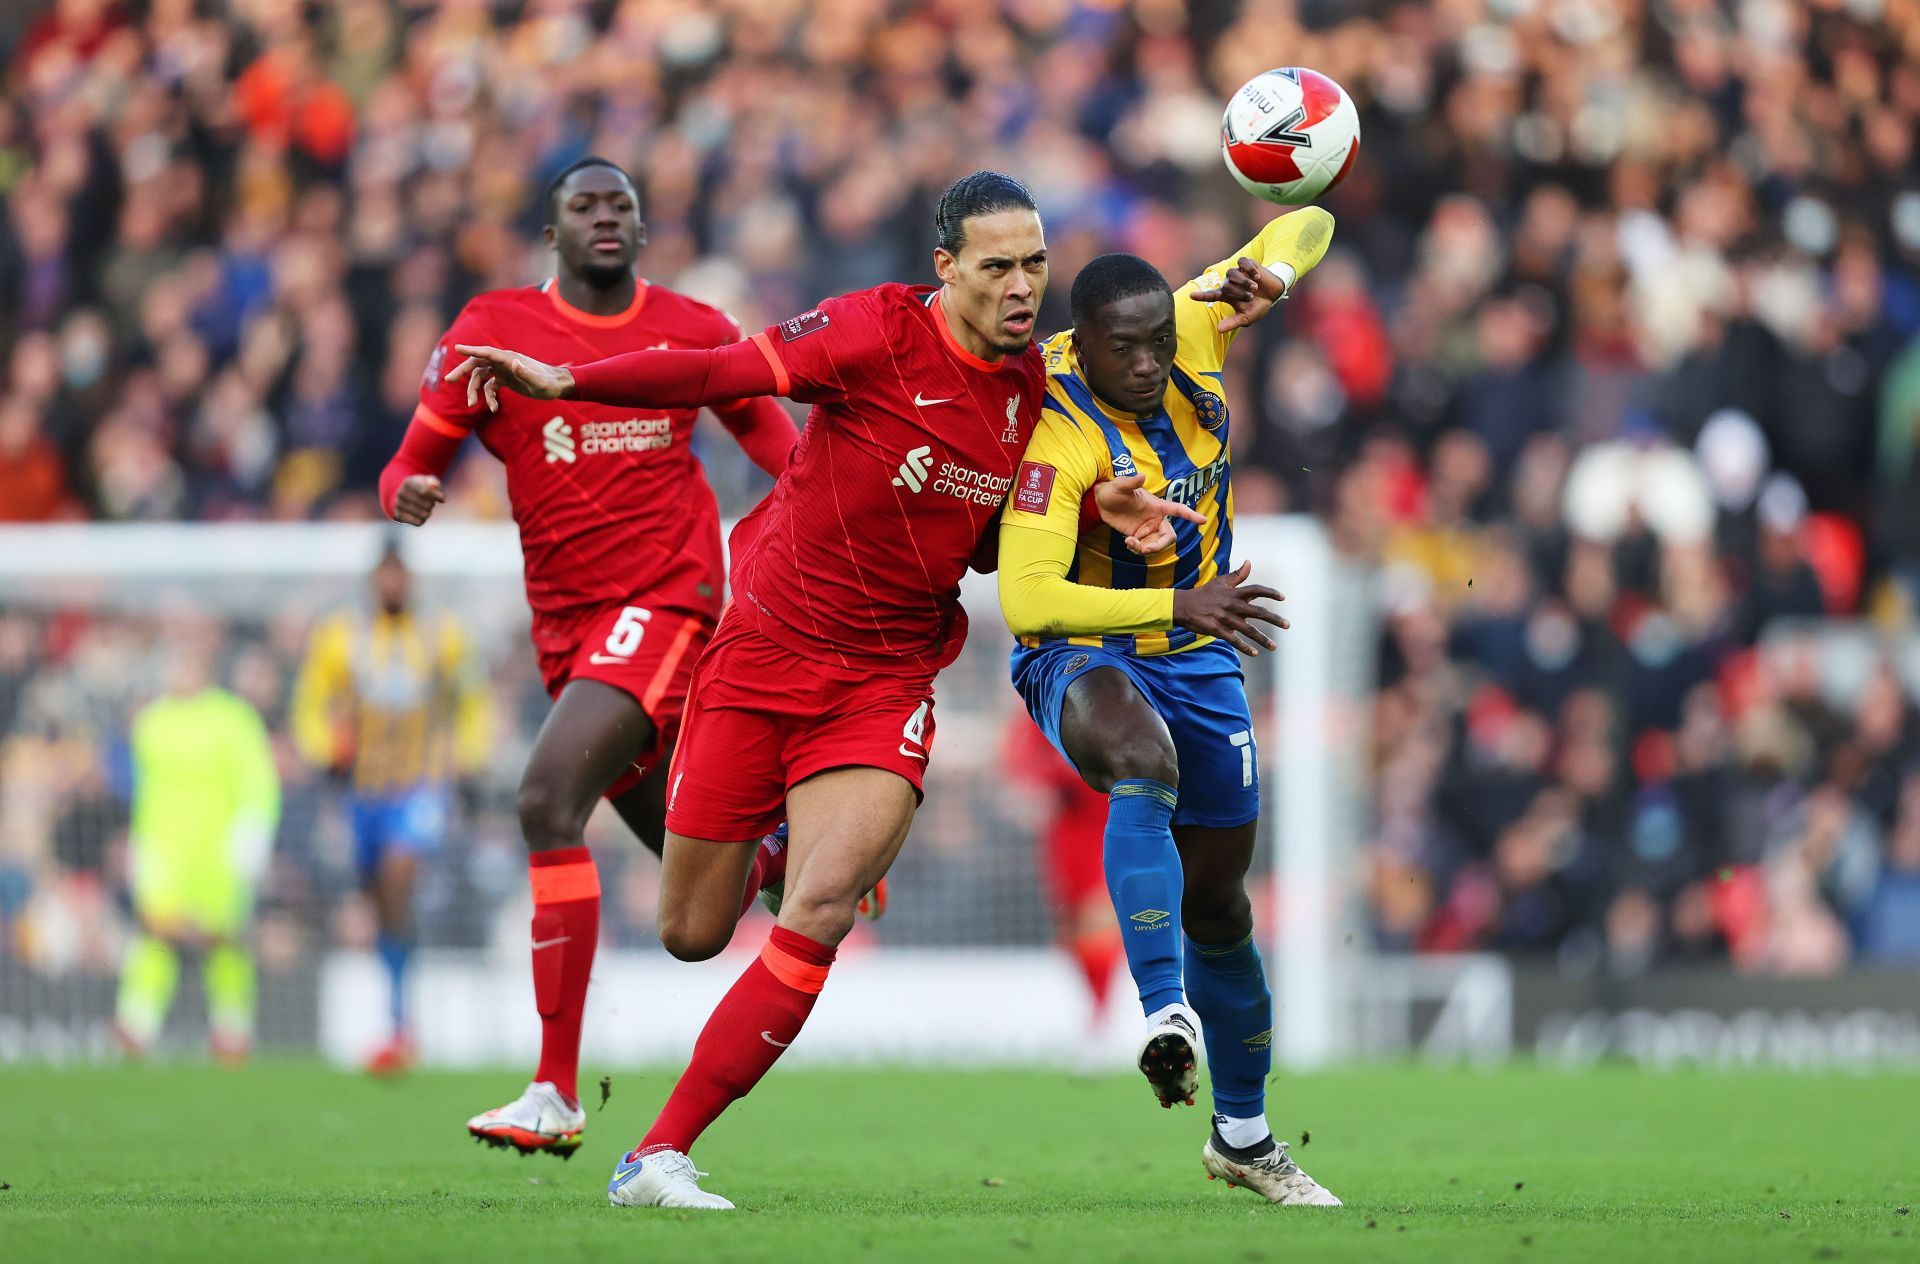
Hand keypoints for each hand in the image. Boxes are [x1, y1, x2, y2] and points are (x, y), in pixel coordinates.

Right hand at [392, 474, 444, 525]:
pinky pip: (418, 522)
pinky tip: (419, 515)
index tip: (443, 499)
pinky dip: (422, 520)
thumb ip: (434, 482)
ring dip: (428, 512)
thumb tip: (435, 486)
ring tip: (424, 507)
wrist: (403, 495)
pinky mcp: (398, 515)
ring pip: (424, 515)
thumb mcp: (428, 481)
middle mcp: (401, 493)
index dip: (437, 496)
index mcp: (409, 482)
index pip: (426, 491)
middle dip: (432, 504)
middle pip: (428, 505)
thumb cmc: (421, 487)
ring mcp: (398, 504)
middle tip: (429, 501)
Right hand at [446, 345, 575, 410]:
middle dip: (463, 371)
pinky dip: (488, 397)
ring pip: (481, 377)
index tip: (456, 348)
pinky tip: (493, 408)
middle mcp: (504, 362)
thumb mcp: (539, 381)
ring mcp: (504, 370)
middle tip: (449, 380)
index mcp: (509, 359)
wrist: (558, 386)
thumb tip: (513, 363)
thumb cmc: (550, 384)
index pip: (486, 352)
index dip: (471, 350)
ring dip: (474, 389)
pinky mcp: (507, 380)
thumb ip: (526, 373)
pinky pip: (490, 386)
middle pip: (478, 363)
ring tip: (470, 404)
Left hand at [1092, 473, 1204, 555]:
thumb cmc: (1113, 489)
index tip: (1203, 521)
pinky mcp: (1139, 537)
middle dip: (1160, 545)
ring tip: (1130, 543)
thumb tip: (1141, 476)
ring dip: (1146, 549)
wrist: (1101, 502)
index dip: (1191, 515)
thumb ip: (1130, 482)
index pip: (1178, 509)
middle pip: (1169, 536)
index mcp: (1157, 506)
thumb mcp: (1120, 485)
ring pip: (1157, 545)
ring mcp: (1147, 529)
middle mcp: (1155, 519)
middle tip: (1145, 549)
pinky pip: (1144, 548)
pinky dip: (1137, 549)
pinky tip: (1127, 542)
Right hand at [1171, 560, 1288, 655]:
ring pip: (1249, 630)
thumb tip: (1249, 562)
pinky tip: (1254, 653)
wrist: (1182, 606)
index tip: (1283, 598)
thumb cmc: (1203, 594)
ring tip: (1274, 646)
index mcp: (1234, 593)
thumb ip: (1237, 575)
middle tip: (1288, 625)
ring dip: (1263, 639)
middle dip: (1275, 619)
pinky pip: (1234, 640)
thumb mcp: (1220, 582)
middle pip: (1258, 612)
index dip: (1271, 593)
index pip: (1256, 590)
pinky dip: (1245, 647)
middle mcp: (1232, 605)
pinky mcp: (1217, 630)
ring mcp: (1225, 619)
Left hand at [1190, 255, 1289, 333]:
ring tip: (1255, 287)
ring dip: (1244, 281)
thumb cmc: (1258, 306)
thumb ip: (1233, 322)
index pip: (1211, 295)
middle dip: (1239, 292)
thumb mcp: (1247, 318)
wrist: (1274, 293)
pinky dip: (1249, 269)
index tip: (1191, 296)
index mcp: (1227, 296)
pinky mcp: (1247, 264)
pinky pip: (1242, 262)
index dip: (1201, 296)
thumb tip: (1219, 329)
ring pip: (1233, 273)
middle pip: (1226, 285)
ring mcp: (1238, 273)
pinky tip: (1257, 276)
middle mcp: (1229, 283)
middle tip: (1251, 297)